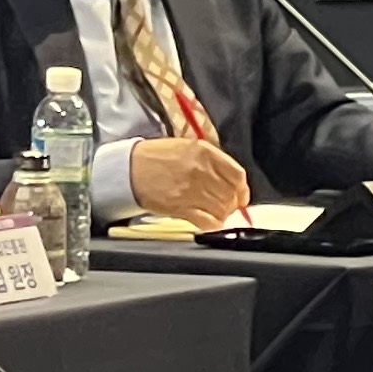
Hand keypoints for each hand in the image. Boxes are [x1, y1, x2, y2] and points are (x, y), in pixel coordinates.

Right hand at [131, 135, 251, 225]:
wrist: (130, 169)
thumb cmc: (156, 157)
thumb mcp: (188, 147)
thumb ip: (211, 160)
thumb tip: (229, 179)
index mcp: (204, 152)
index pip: (237, 175)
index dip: (242, 189)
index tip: (242, 196)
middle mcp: (201, 171)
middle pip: (231, 194)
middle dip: (232, 204)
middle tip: (228, 207)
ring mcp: (191, 190)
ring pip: (222, 209)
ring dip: (223, 215)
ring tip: (216, 214)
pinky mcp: (181, 207)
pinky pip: (207, 221)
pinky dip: (213, 224)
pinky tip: (210, 222)